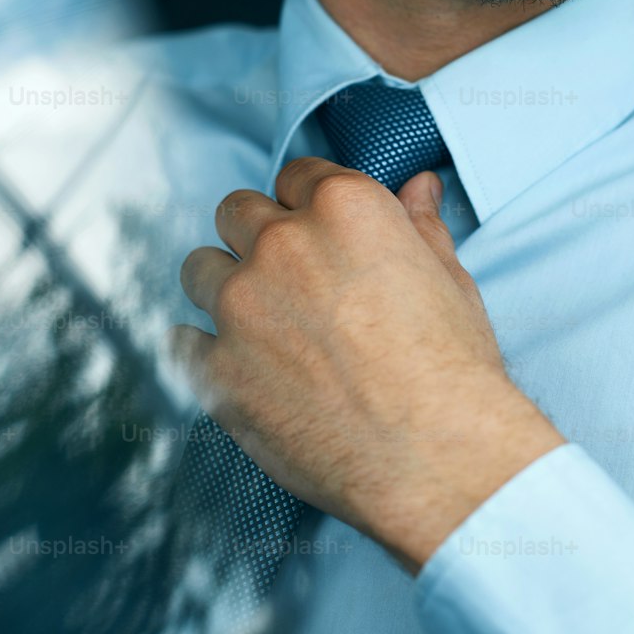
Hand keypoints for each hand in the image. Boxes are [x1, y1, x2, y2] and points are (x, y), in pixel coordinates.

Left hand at [169, 157, 563, 571]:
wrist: (436, 456)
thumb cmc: (452, 369)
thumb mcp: (449, 279)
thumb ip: (420, 225)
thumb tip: (420, 187)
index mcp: (342, 207)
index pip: (295, 176)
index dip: (304, 205)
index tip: (313, 234)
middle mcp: (282, 244)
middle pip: (237, 211)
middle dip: (255, 236)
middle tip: (284, 278)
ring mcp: (242, 305)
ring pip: (199, 269)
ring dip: (222, 288)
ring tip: (257, 324)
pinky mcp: (217, 369)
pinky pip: (181, 342)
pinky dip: (201, 352)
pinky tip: (233, 367)